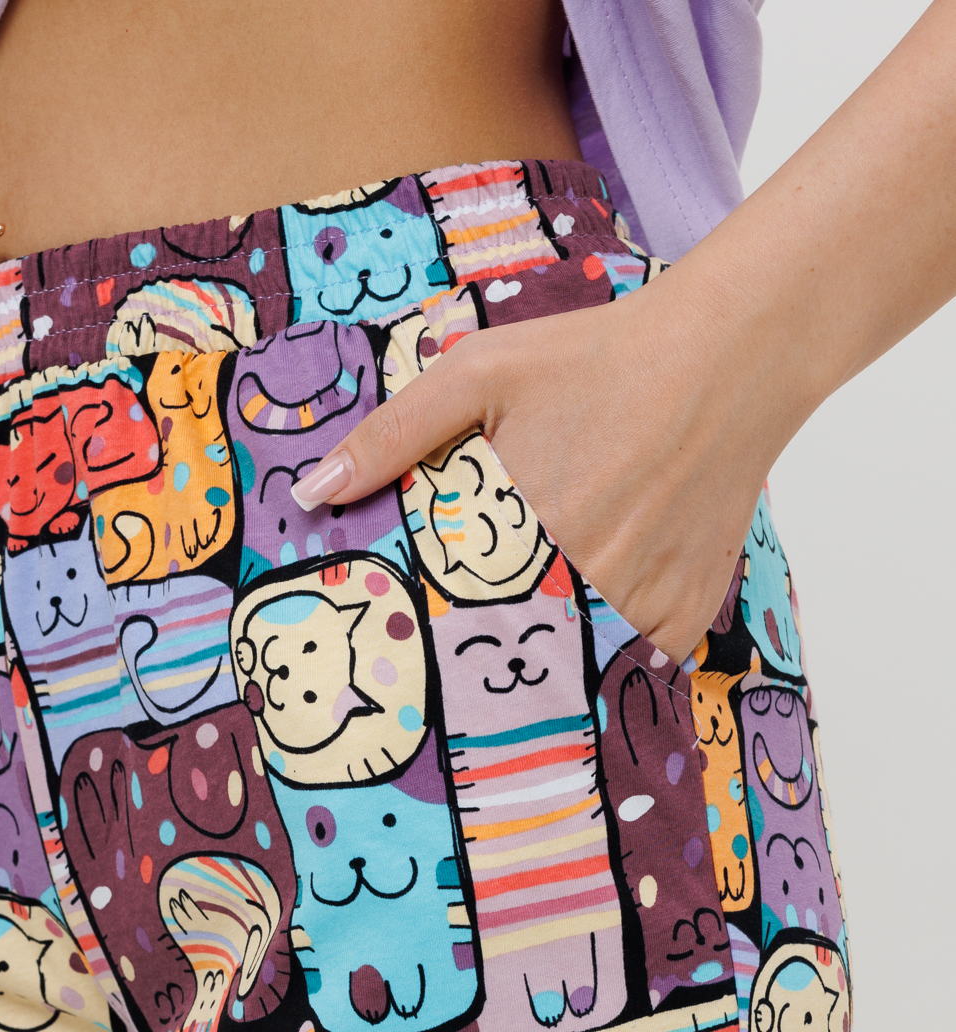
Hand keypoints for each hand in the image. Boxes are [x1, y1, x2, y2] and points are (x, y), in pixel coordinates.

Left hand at [291, 275, 785, 667]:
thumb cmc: (596, 357)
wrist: (728, 357)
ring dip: (549, 653)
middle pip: (515, 654)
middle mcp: (591, 580)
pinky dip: (611, 646)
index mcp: (527, 534)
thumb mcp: (481, 373)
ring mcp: (646, 604)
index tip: (409, 652)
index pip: (456, 625)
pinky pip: (635, 659)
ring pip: (575, 662)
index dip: (430, 641)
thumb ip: (394, 434)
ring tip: (531, 622)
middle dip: (487, 653)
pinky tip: (594, 610)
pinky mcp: (689, 613)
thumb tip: (315, 492)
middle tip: (467, 644)